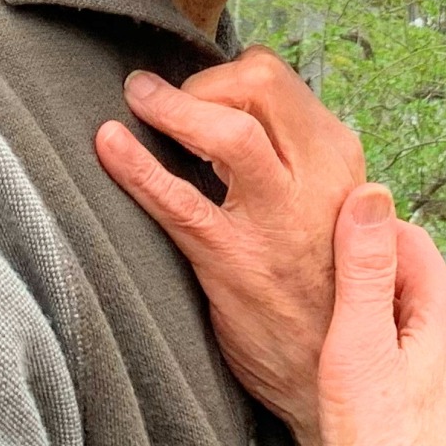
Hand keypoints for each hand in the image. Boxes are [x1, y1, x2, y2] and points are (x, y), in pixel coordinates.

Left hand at [93, 48, 364, 445]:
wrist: (327, 371)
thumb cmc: (318, 284)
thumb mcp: (330, 206)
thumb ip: (297, 158)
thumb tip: (236, 109)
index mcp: (338, 158)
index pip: (275, 76)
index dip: (223, 74)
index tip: (197, 93)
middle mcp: (317, 179)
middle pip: (257, 83)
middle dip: (200, 82)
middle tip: (168, 103)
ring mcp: (275, 221)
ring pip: (228, 132)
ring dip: (172, 107)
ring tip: (136, 100)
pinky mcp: (234, 263)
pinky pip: (179, 202)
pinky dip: (136, 168)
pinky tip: (108, 146)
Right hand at [269, 187, 445, 445]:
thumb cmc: (376, 443)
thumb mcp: (358, 343)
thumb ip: (364, 268)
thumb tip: (372, 194)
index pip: (406, 237)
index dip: (359, 230)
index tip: (316, 238)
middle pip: (411, 279)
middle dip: (366, 272)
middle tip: (314, 279)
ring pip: (413, 323)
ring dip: (375, 317)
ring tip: (328, 330)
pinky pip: (416, 362)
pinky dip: (386, 355)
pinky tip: (353, 381)